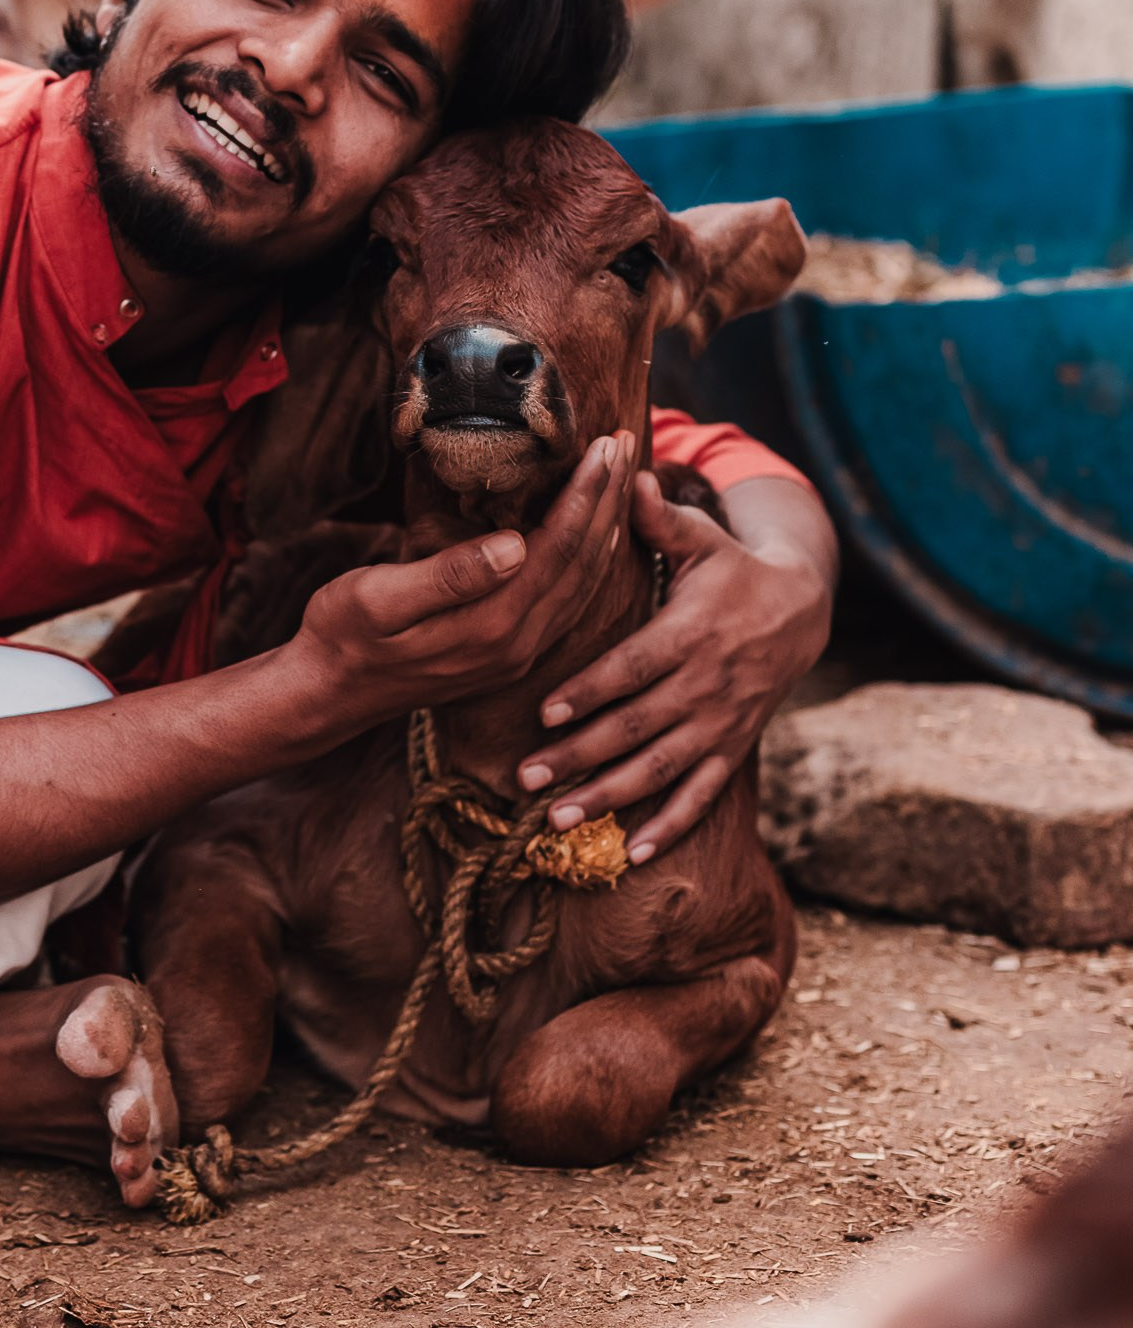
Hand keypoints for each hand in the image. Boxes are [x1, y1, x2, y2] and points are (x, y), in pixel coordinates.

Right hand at [287, 433, 636, 736]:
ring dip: (605, 525)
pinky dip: (588, 560)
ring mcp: (518, 654)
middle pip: (582, 562)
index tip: (605, 445)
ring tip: (619, 477)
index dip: (585, 494)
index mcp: (491, 626)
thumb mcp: (377, 597)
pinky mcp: (510, 654)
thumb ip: (448, 575)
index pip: (558, 548)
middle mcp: (518, 645)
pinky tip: (593, 536)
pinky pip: (567, 602)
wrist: (327, 695)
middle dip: (606, 498)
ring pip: (582, 583)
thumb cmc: (342, 634)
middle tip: (625, 441)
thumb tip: (512, 544)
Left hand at [514, 470, 834, 863]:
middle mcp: (706, 685)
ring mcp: (722, 722)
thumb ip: (658, 518)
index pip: (632, 669)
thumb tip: (626, 473)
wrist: (802, 608)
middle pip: (636, 728)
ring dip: (610, 798)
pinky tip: (633, 853)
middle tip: (525, 780)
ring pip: (662, 769)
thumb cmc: (731, 567)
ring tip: (557, 822)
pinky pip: (703, 793)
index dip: (591, 693)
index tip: (545, 716)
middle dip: (582, 758)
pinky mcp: (735, 745)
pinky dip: (671, 825)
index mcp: (689, 633)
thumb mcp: (701, 538)